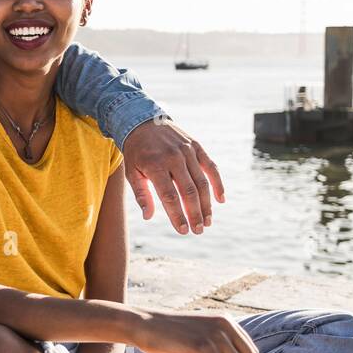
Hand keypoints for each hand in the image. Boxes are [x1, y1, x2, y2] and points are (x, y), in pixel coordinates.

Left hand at [122, 117, 223, 234]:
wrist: (143, 122)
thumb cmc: (136, 152)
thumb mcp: (132, 172)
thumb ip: (141, 195)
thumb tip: (148, 217)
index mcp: (155, 165)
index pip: (169, 196)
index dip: (177, 215)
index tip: (183, 231)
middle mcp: (173, 157)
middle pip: (189, 192)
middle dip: (194, 214)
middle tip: (198, 231)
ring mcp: (187, 151)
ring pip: (202, 182)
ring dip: (207, 204)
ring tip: (207, 221)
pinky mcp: (197, 147)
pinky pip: (211, 167)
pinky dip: (218, 184)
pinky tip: (220, 200)